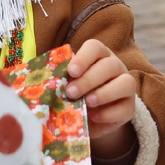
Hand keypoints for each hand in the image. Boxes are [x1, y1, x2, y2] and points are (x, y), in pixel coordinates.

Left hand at [66, 40, 136, 155]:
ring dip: (105, 93)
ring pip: (126, 83)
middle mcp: (115, 67)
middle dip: (89, 79)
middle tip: (71, 92)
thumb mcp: (65, 84)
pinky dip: (109, 113)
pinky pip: (126, 108)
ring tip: (87, 102)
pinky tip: (94, 116)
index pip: (95, 47)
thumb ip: (57, 80)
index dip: (84, 58)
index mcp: (97, 56)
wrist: (89, 117)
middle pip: (109, 65)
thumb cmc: (74, 94)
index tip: (71, 72)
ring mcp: (125, 86)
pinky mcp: (129, 107)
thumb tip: (35, 83)